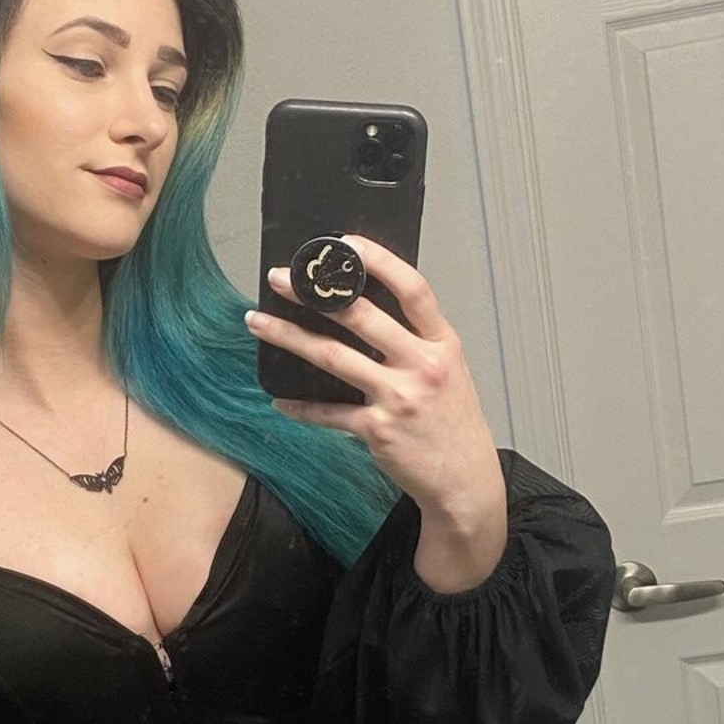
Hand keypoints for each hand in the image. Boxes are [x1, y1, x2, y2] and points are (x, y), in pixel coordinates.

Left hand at [246, 234, 502, 521]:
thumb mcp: (448, 371)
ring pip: (333, 357)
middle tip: (280, 278)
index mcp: (442, 344)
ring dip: (290, 337)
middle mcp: (422, 365)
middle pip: (361, 316)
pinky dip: (301, 407)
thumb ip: (414, 342)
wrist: (464, 480)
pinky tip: (280, 400)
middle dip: (313, 293)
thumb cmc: (452, 423)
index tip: (344, 243)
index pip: (412, 288)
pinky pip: (329, 413)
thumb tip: (365, 311)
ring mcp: (398, 398)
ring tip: (259, 322)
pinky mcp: (377, 430)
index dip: (378, 260)